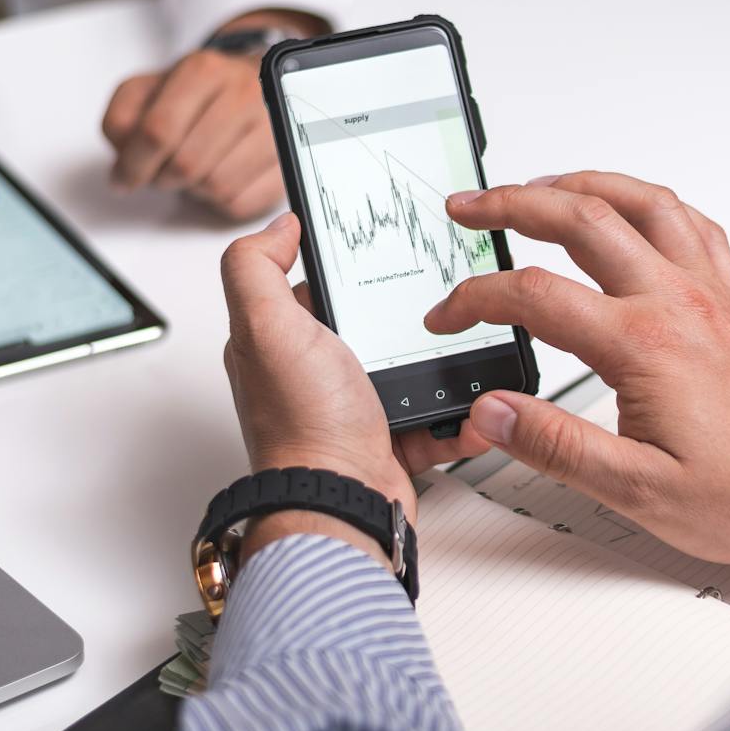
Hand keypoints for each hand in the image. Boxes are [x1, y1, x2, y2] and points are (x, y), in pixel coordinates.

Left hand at [101, 11, 322, 217]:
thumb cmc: (200, 92)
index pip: (157, 131)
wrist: (257, 83)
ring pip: (216, 187)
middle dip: (163, 179)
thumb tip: (122, 163)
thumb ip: (122, 118)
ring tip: (193, 171)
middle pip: (186, 164)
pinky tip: (218, 178)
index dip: (133, 165)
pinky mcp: (288, 161)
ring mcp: (273, 129)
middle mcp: (244, 94)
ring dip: (194, 190)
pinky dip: (220, 202)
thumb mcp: (149, 88)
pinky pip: (242, 203)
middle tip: (159, 173)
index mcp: (204, 71)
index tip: (123, 179)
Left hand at [221, 213, 489, 562]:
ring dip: (439, 357)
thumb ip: (256, 267)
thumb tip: (278, 227)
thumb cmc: (305, 425)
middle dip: (402, 307)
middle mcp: (312, 375)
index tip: (376, 245)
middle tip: (437, 288)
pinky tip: (473, 397)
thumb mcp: (266, 327)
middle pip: (366, 320)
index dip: (341, 262)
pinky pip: (433, 417)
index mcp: (279, 341)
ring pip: (407, 365)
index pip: (310, 283)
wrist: (343, 503)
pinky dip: (457, 411)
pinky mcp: (390, 439)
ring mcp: (353, 408)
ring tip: (466, 335)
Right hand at [426, 173, 729, 582]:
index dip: (475, 300)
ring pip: (640, 202)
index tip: (447, 317)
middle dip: (513, 203)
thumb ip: (558, 447)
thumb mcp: (640, 492)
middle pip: (583, 217)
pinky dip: (649, 202)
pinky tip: (632, 209)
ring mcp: (708, 294)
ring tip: (537, 187)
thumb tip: (492, 414)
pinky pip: (690, 224)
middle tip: (468, 208)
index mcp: (643, 345)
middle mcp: (676, 303)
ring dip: (580, 183)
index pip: (536, 296)